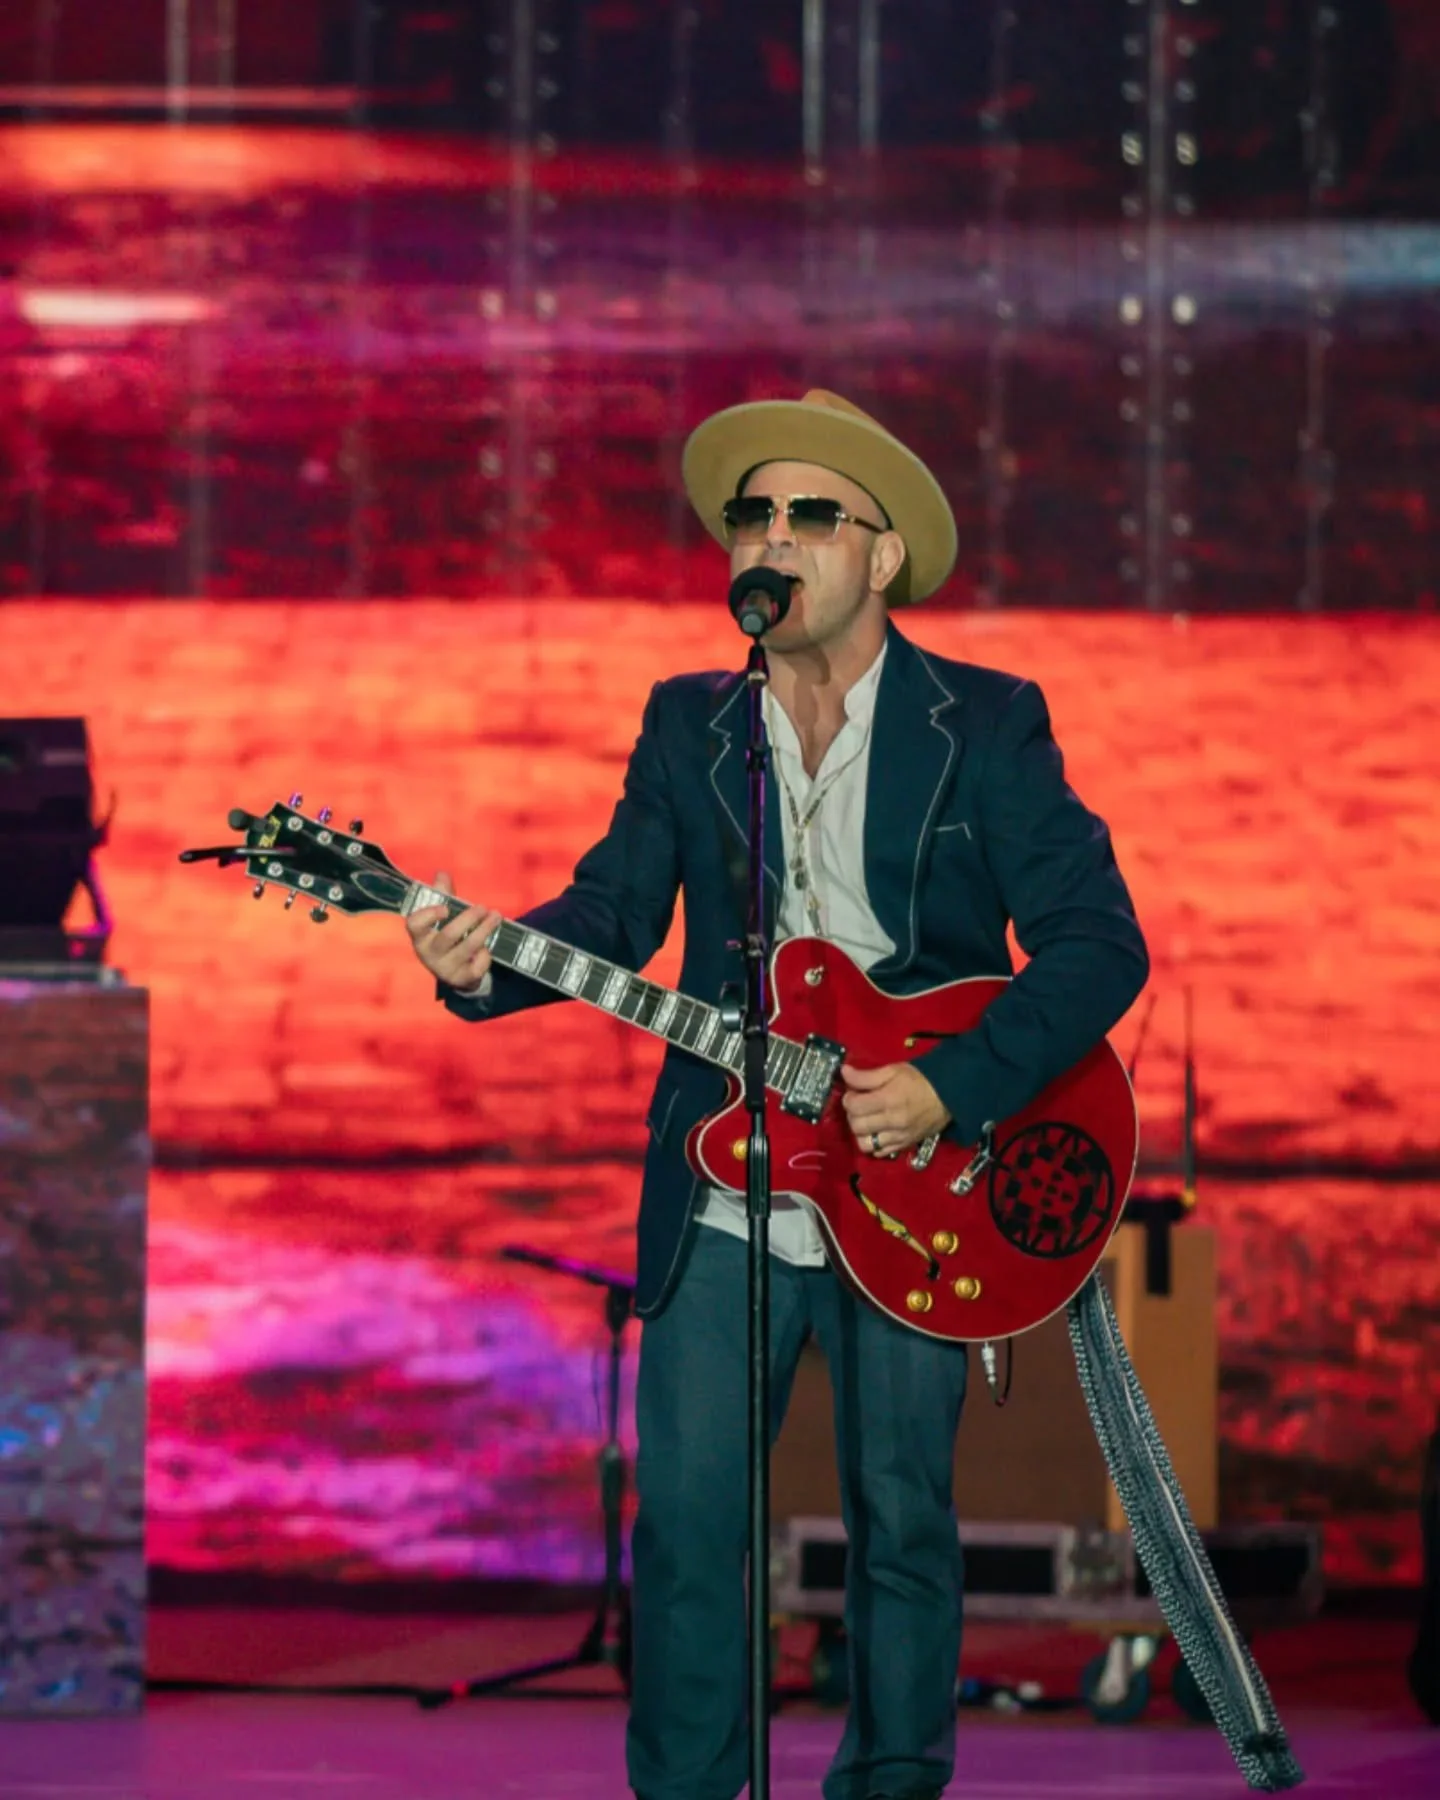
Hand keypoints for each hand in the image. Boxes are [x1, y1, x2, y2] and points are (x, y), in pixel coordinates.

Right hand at [405, 870, 501, 993]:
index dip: (427, 915)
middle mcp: (428, 953)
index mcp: (420, 935)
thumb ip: (442, 895)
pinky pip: (476, 967)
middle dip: (468, 919)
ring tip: (496, 917)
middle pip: (448, 935)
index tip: (445, 908)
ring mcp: (444, 968)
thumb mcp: (442, 916)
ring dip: (484, 930)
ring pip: (466, 948)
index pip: (414, 925)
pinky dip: (485, 956)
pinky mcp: (460, 979)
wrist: (455, 972)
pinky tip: (487, 949)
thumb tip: (442, 874)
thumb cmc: (446, 936)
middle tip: (483, 907)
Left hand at [841, 1062, 952, 1157]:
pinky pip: (880, 1152)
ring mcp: (898, 1136)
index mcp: (888, 1100)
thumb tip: (844, 1073)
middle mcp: (892, 1121)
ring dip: (861, 1133)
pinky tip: (878, 1131)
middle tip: (860, 1106)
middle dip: (853, 1115)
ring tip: (867, 1121)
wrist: (948, 1095)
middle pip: (856, 1126)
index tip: (854, 1093)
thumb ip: (866, 1075)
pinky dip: (874, 1144)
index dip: (848, 1098)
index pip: (853, 1106)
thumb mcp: (893, 1070)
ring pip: (865, 1144)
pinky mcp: (904, 1145)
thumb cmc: (919, 1080)